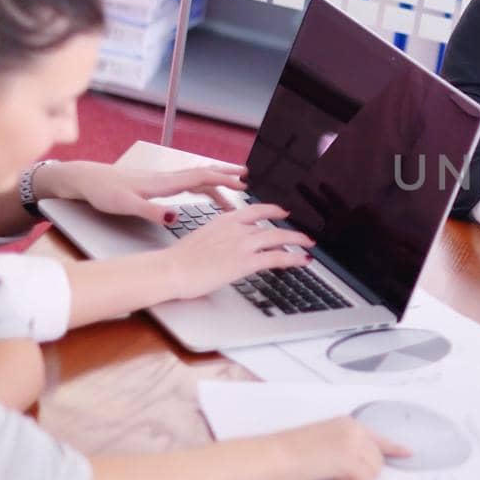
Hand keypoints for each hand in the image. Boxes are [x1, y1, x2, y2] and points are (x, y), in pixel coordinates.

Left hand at [37, 160, 245, 225]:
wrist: (84, 179)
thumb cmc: (102, 192)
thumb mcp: (125, 205)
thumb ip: (151, 211)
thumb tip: (176, 216)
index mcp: (163, 183)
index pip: (201, 177)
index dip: (224, 180)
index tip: (244, 184)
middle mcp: (165, 178)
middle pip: (203, 174)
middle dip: (227, 175)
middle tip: (248, 179)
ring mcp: (160, 180)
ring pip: (196, 177)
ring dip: (216, 180)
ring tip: (233, 187)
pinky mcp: (154, 184)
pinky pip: (186, 182)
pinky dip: (202, 184)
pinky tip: (203, 191)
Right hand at [158, 204, 317, 299]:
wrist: (170, 269)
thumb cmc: (179, 260)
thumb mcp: (203, 238)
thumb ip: (220, 237)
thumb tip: (227, 246)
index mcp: (225, 219)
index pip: (255, 209)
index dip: (272, 209)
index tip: (282, 211)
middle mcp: (236, 227)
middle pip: (271, 223)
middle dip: (290, 228)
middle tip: (303, 233)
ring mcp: (242, 244)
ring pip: (279, 237)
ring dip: (298, 241)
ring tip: (309, 244)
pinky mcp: (245, 261)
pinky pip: (277, 257)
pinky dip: (294, 258)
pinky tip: (304, 260)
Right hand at [287, 416, 410, 479]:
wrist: (271, 455)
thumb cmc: (288, 454)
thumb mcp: (321, 441)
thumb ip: (344, 447)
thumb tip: (361, 464)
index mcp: (347, 422)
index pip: (378, 436)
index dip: (394, 447)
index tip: (408, 452)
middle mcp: (354, 428)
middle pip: (378, 457)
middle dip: (365, 470)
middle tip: (340, 474)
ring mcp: (352, 442)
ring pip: (375, 469)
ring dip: (359, 478)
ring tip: (334, 473)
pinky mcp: (347, 458)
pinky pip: (365, 478)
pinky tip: (335, 477)